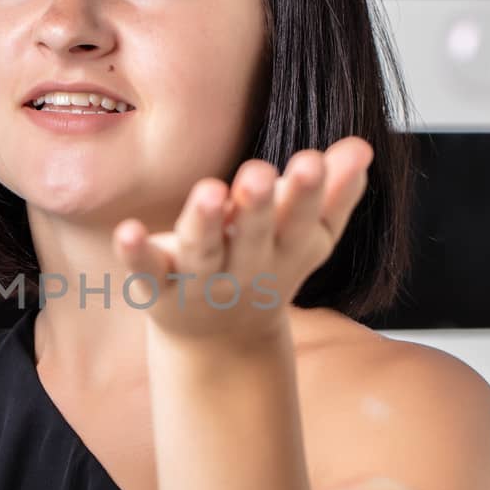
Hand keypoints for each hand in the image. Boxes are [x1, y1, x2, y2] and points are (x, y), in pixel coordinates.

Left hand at [110, 137, 373, 348]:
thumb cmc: (267, 267)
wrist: (222, 342)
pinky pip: (146, 271)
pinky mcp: (159, 287)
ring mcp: (201, 280)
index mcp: (286, 248)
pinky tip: (127, 231)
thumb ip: (336, 193)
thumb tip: (362, 147)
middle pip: (253, 235)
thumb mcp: (308, 237)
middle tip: (258, 173)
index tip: (313, 160)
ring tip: (208, 190)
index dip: (308, 193)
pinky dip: (137, 253)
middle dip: (257, 206)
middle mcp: (245, 266)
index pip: (301, 220)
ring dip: (203, 223)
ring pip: (202, 251)